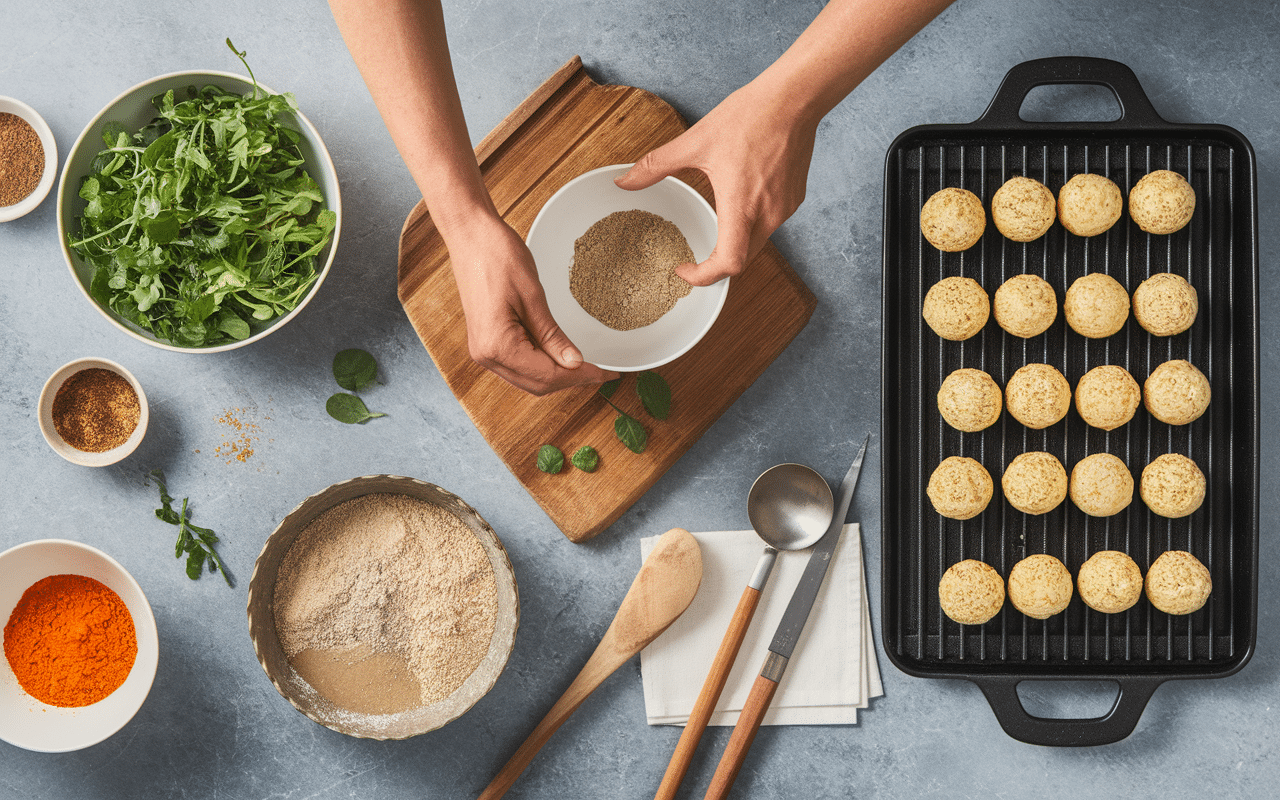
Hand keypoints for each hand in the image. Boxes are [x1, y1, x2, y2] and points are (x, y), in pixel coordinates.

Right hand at [446, 214, 617, 395]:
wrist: (470, 235)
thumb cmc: (497, 255)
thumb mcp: (532, 295)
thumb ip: (552, 335)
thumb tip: (575, 363)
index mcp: (496, 345)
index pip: (547, 375)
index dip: (580, 376)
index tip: (606, 372)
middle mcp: (486, 355)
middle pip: (537, 384)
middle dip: (571, 380)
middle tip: (602, 371)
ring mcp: (484, 351)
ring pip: (528, 378)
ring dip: (557, 375)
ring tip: (586, 366)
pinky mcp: (486, 342)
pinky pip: (519, 365)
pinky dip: (542, 365)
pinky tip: (561, 356)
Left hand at [614, 82, 818, 286]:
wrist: (793, 98)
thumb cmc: (749, 117)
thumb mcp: (695, 142)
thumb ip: (656, 166)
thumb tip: (624, 181)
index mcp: (740, 207)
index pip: (728, 264)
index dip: (703, 276)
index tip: (684, 270)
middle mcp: (767, 214)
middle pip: (742, 260)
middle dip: (717, 263)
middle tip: (696, 257)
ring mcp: (785, 208)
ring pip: (758, 242)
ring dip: (735, 241)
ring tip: (717, 222)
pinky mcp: (795, 198)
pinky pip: (771, 222)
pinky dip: (752, 222)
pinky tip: (741, 198)